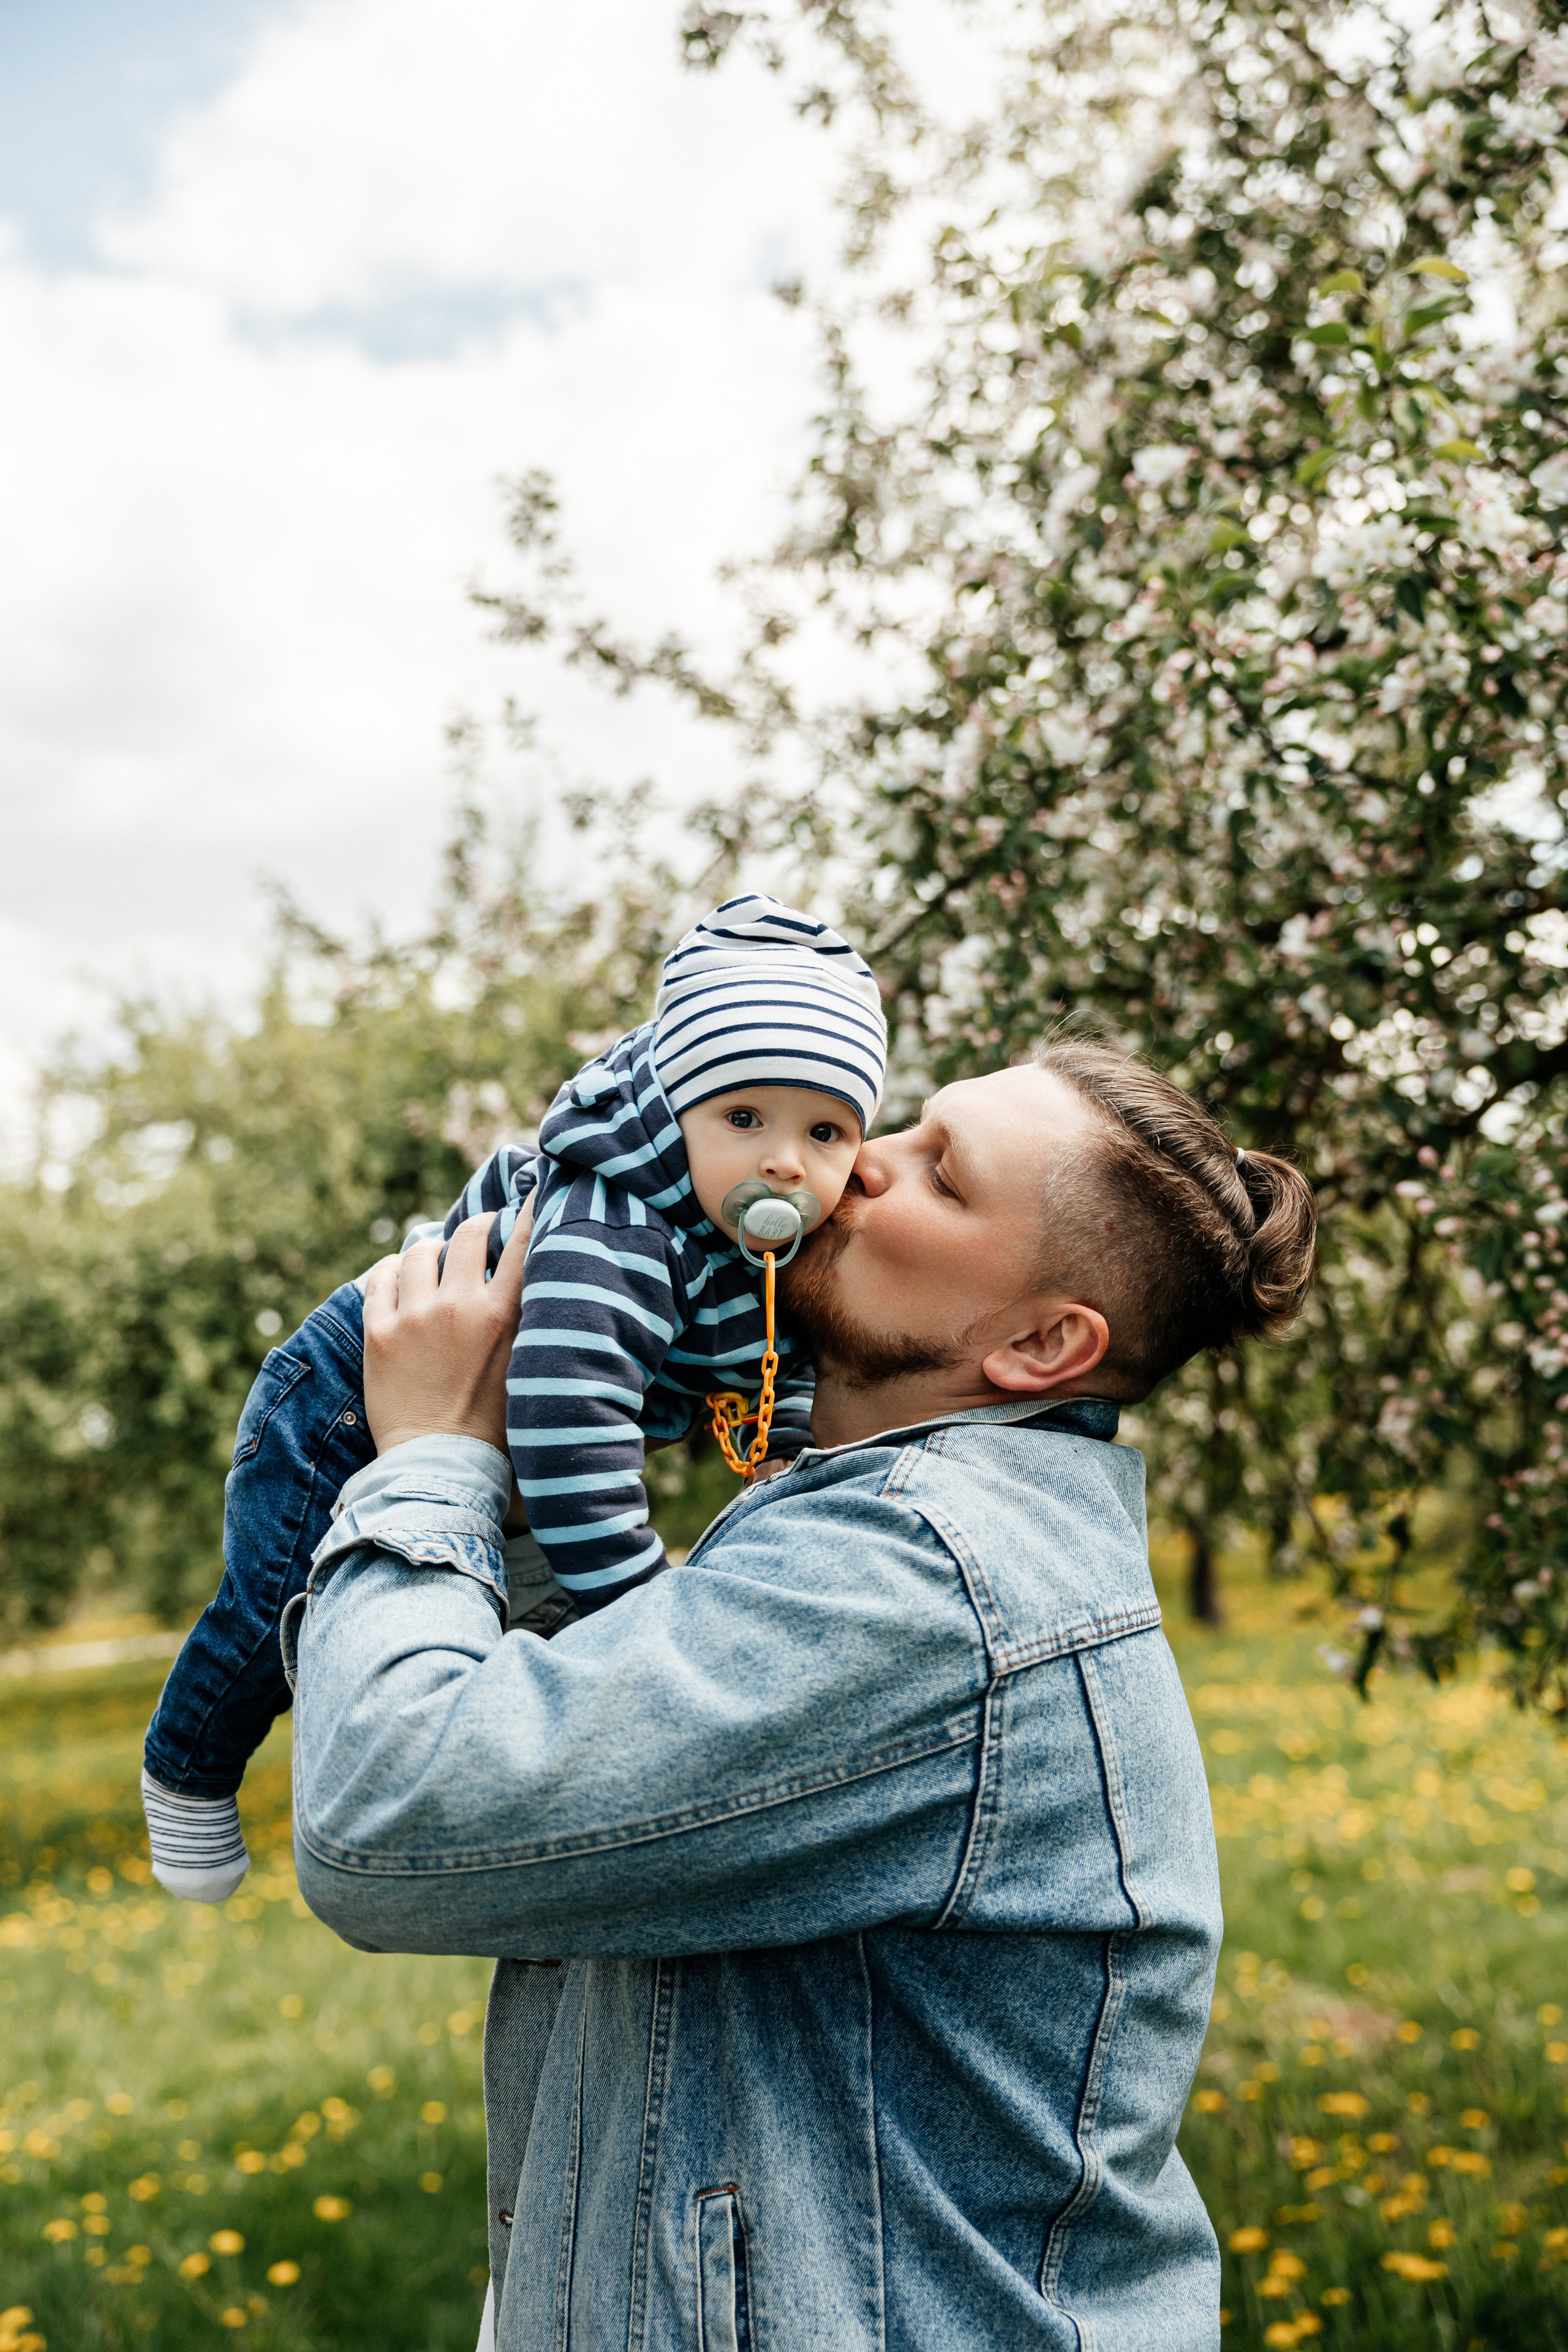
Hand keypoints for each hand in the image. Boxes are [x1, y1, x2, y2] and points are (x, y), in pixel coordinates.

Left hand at [361, 1209, 529, 1455]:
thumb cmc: (496, 1424)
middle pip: (468, 1235)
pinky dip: (392, 1269)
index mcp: (503, 1315)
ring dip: (432, 1250)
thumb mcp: (527, 1365)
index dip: (526, 1214)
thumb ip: (528, 1320)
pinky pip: (380, 1278)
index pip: (521, 1243)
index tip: (528, 1198)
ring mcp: (414, 1317)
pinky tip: (399, 1274)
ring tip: (437, 1259)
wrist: (443, 1465)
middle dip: (478, 1226)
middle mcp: (458, 1307)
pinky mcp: (379, 1333)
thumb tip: (531, 1280)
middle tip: (482, 1230)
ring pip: (421, 1252)